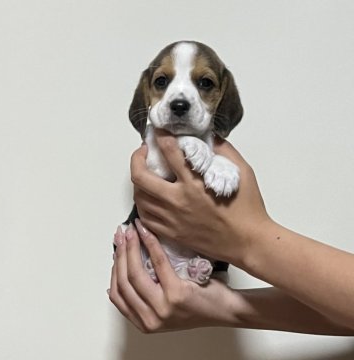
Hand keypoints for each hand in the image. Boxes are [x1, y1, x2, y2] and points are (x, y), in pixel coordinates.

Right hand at [108, 221, 240, 332]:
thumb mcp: (164, 307)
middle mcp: (151, 319)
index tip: (116, 249)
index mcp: (145, 322)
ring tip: (131, 231)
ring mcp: (163, 308)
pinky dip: (150, 244)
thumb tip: (124, 269)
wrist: (224, 310)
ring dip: (131, 247)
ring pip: (136, 273)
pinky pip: (157, 263)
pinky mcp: (176, 294)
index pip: (118, 295)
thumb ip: (145, 296)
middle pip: (124, 281)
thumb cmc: (197, 304)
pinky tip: (147, 233)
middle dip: (120, 253)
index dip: (114, 269)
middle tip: (121, 234)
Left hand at [131, 130, 270, 266]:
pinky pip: (145, 218)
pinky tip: (149, 198)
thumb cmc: (248, 207)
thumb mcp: (243, 172)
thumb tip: (208, 137)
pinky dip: (142, 204)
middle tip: (143, 152)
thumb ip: (224, 150)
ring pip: (139, 198)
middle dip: (136, 158)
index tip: (159, 131)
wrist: (248, 242)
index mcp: (195, 183)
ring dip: (138, 182)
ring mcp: (172, 219)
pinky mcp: (172, 234)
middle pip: (141, 177)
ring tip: (145, 175)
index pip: (169, 152)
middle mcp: (178, 201)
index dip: (161, 135)